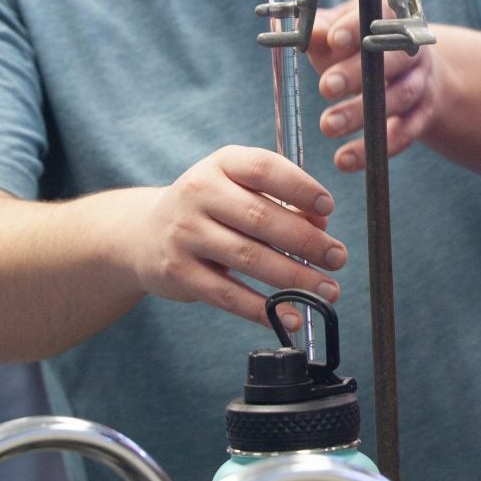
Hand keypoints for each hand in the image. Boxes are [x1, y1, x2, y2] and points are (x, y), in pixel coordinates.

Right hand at [122, 146, 348, 327]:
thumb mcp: (239, 190)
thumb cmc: (209, 208)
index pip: (264, 168)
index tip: (329, 207)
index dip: (300, 187)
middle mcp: (199, 193)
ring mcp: (186, 234)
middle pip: (261, 217)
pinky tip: (291, 316)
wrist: (142, 234)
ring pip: (249, 258)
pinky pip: (228, 295)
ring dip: (295, 277)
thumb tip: (321, 225)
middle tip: (338, 257)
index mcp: (221, 164)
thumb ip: (280, 202)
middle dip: (307, 241)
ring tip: (327, 289)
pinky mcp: (179, 273)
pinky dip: (263, 309)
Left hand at [308, 0, 439, 172]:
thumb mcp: (340, 33)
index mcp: (391, 18)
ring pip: (399, 97)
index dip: (356, 27)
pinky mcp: (423, 115)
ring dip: (363, 113)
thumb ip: (320, 31)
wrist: (412, 73)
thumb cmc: (362, 48)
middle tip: (325, 87)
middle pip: (392, 58)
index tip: (332, 40)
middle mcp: (412, 49)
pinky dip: (375, 149)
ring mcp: (422, 82)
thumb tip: (301, 31)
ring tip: (328, 126)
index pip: (378, 15)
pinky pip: (405, 134)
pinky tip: (345, 160)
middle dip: (357, 73)